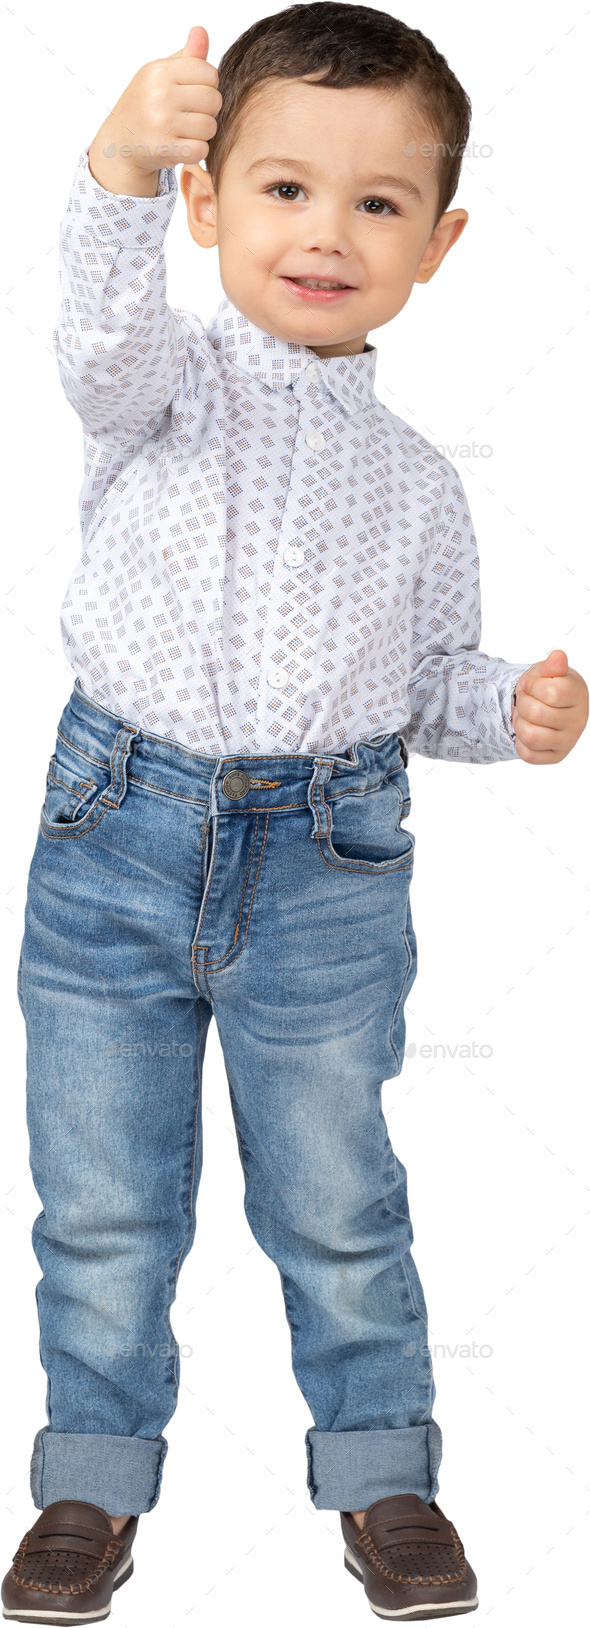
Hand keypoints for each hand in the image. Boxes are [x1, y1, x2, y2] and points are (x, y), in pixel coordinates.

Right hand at [88, 26, 220, 193]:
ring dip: (203, 132)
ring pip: (210, 127)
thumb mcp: (162, 74)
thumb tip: (201, 32)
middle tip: (190, 114)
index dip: (207, 86)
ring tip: (185, 130)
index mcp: (160, 71)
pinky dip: (196, 151)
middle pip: (214, 100)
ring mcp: (162, 123)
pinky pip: (201, 150)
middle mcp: (160, 95)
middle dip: (207, 110)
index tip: (192, 93)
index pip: (210, 74)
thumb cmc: (147, 103)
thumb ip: (187, 56)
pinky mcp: (165, 150)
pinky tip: (183, 145)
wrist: (120, 141)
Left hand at [512, 648, 588, 763]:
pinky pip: (527, 754)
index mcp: (578, 695)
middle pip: (536, 713)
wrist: (546, 707)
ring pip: (530, 735)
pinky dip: (520, 741)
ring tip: (526, 716)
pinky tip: (529, 730)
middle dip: (522, 703)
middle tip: (526, 700)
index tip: (529, 684)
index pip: (551, 692)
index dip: (532, 686)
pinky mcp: (555, 757)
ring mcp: (568, 741)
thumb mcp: (546, 672)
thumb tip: (558, 656)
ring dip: (519, 722)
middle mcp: (578, 721)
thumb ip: (552, 666)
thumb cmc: (547, 687)